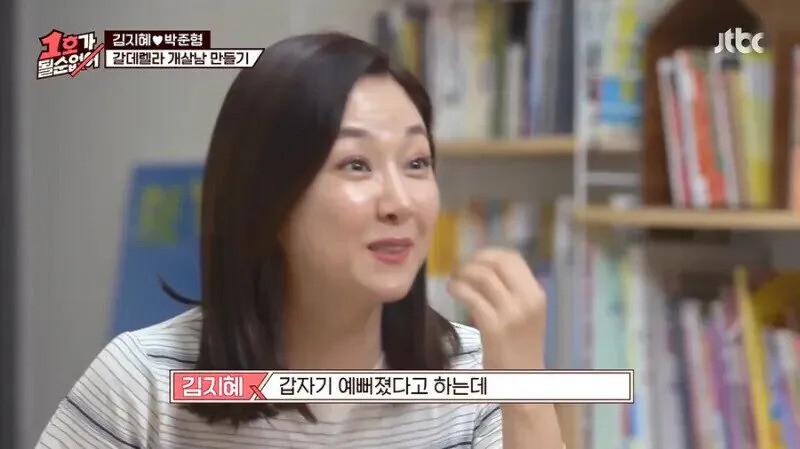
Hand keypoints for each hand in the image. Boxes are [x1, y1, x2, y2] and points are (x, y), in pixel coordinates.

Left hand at [447, 247, 546, 369]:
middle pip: (498, 263)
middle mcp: (527, 300)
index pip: (513, 258)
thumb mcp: (525, 314)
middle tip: (460, 268)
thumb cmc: (518, 346)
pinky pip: (471, 296)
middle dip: (475, 260)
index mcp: (536, 294)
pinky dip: (457, 288)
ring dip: (463, 273)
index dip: (489, 253)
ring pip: (483, 276)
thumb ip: (511, 291)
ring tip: (453, 280)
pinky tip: (452, 290)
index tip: (474, 260)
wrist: (520, 380)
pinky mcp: (494, 328)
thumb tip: (483, 266)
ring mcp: (512, 314)